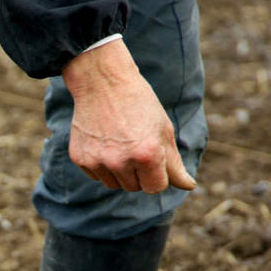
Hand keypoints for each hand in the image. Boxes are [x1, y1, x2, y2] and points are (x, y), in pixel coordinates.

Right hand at [62, 39, 195, 193]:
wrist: (102, 82)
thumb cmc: (139, 104)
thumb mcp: (163, 130)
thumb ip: (174, 163)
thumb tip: (189, 187)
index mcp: (147, 154)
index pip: (155, 187)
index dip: (157, 174)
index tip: (152, 156)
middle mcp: (121, 162)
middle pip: (134, 187)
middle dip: (138, 172)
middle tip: (134, 143)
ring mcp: (98, 161)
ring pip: (114, 184)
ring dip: (119, 171)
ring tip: (118, 143)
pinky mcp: (81, 159)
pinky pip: (96, 176)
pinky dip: (101, 165)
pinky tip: (103, 142)